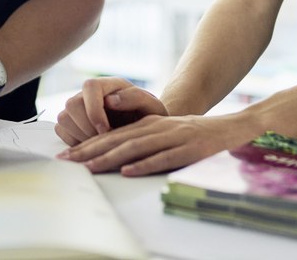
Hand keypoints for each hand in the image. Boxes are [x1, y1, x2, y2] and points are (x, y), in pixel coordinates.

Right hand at [54, 77, 166, 144]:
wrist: (144, 129)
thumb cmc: (148, 117)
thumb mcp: (152, 107)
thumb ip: (136, 98)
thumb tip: (111, 100)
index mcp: (108, 85)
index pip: (90, 87)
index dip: (94, 110)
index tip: (106, 130)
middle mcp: (89, 94)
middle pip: (72, 104)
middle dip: (86, 127)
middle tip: (104, 141)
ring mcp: (77, 108)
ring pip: (64, 118)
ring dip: (80, 136)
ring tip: (101, 143)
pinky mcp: (70, 122)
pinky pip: (61, 130)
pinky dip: (74, 141)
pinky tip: (93, 145)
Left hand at [56, 112, 252, 176]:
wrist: (230, 128)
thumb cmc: (193, 134)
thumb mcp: (164, 131)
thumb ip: (141, 139)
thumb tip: (114, 156)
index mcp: (147, 124)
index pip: (112, 135)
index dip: (88, 145)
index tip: (66, 155)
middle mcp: (155, 128)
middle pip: (117, 140)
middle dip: (90, 151)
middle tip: (67, 161)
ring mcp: (172, 137)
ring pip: (135, 148)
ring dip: (110, 158)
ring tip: (90, 167)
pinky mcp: (187, 149)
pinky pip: (162, 158)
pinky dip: (144, 165)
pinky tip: (129, 172)